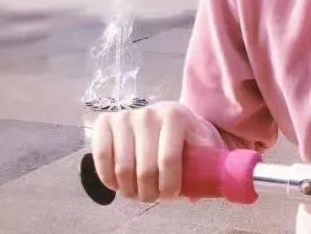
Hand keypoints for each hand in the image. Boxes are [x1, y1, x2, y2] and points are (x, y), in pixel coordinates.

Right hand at [90, 101, 223, 202]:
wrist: (168, 116)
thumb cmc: (187, 135)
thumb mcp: (205, 144)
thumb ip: (209, 165)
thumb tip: (196, 195)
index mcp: (175, 115)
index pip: (169, 160)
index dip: (168, 186)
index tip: (171, 196)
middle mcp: (148, 113)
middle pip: (145, 168)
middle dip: (149, 192)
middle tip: (153, 198)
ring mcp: (125, 116)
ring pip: (122, 167)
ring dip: (129, 189)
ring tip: (138, 193)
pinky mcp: (105, 122)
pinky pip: (101, 157)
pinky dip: (109, 178)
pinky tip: (119, 184)